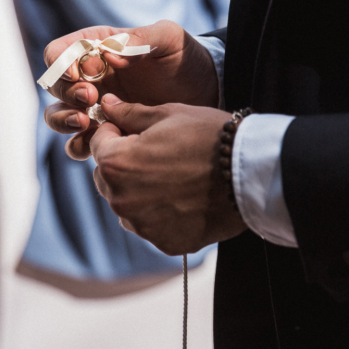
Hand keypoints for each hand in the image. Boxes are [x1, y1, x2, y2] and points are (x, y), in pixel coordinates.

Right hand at [42, 20, 218, 159]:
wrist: (209, 93)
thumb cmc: (187, 59)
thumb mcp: (170, 39)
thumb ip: (141, 39)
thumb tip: (111, 56)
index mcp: (97, 49)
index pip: (59, 52)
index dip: (61, 62)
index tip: (80, 72)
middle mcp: (90, 78)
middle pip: (54, 86)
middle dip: (66, 92)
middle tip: (89, 97)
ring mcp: (95, 109)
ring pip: (57, 116)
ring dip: (62, 120)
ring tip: (85, 121)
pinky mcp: (106, 134)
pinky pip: (78, 145)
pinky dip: (79, 145)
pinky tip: (97, 144)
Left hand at [90, 95, 246, 254]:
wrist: (250, 173)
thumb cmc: (208, 136)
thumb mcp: (167, 114)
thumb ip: (129, 113)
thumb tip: (104, 105)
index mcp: (115, 164)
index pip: (97, 144)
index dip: (116, 132)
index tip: (138, 130)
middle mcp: (120, 200)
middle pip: (107, 176)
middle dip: (124, 163)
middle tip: (160, 153)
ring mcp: (142, 225)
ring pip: (126, 203)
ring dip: (139, 190)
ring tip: (174, 176)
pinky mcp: (163, 242)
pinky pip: (150, 224)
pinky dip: (161, 213)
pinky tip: (185, 198)